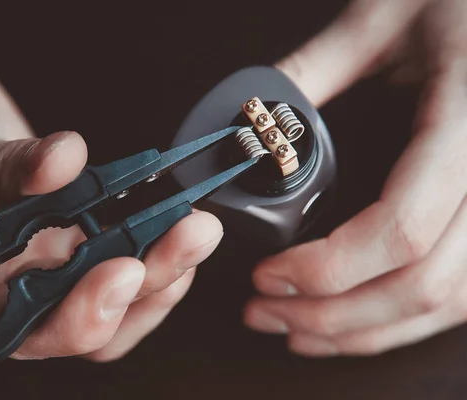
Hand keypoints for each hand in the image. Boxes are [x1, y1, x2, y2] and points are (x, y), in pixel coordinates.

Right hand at [0, 45, 222, 361]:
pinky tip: (170, 228)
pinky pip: (109, 272)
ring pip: (105, 308)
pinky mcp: (54, 252)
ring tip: (194, 230)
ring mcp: (25, 280)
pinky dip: (146, 253)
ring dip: (157, 273)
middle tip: (186, 237)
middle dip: (140, 286)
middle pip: (76, 326)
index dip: (79, 312)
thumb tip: (63, 162)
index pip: (18, 334)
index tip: (126, 267)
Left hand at [244, 0, 466, 355]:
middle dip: (334, 315)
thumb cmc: (453, 2)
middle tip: (265, 313)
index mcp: (466, 123)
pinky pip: (462, 294)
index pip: (401, 228)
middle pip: (423, 286)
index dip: (328, 269)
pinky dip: (402, 320)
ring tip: (298, 330)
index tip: (267, 275)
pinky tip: (354, 321)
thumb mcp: (379, 20)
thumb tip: (247, 119)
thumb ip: (310, 69)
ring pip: (448, 305)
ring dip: (366, 331)